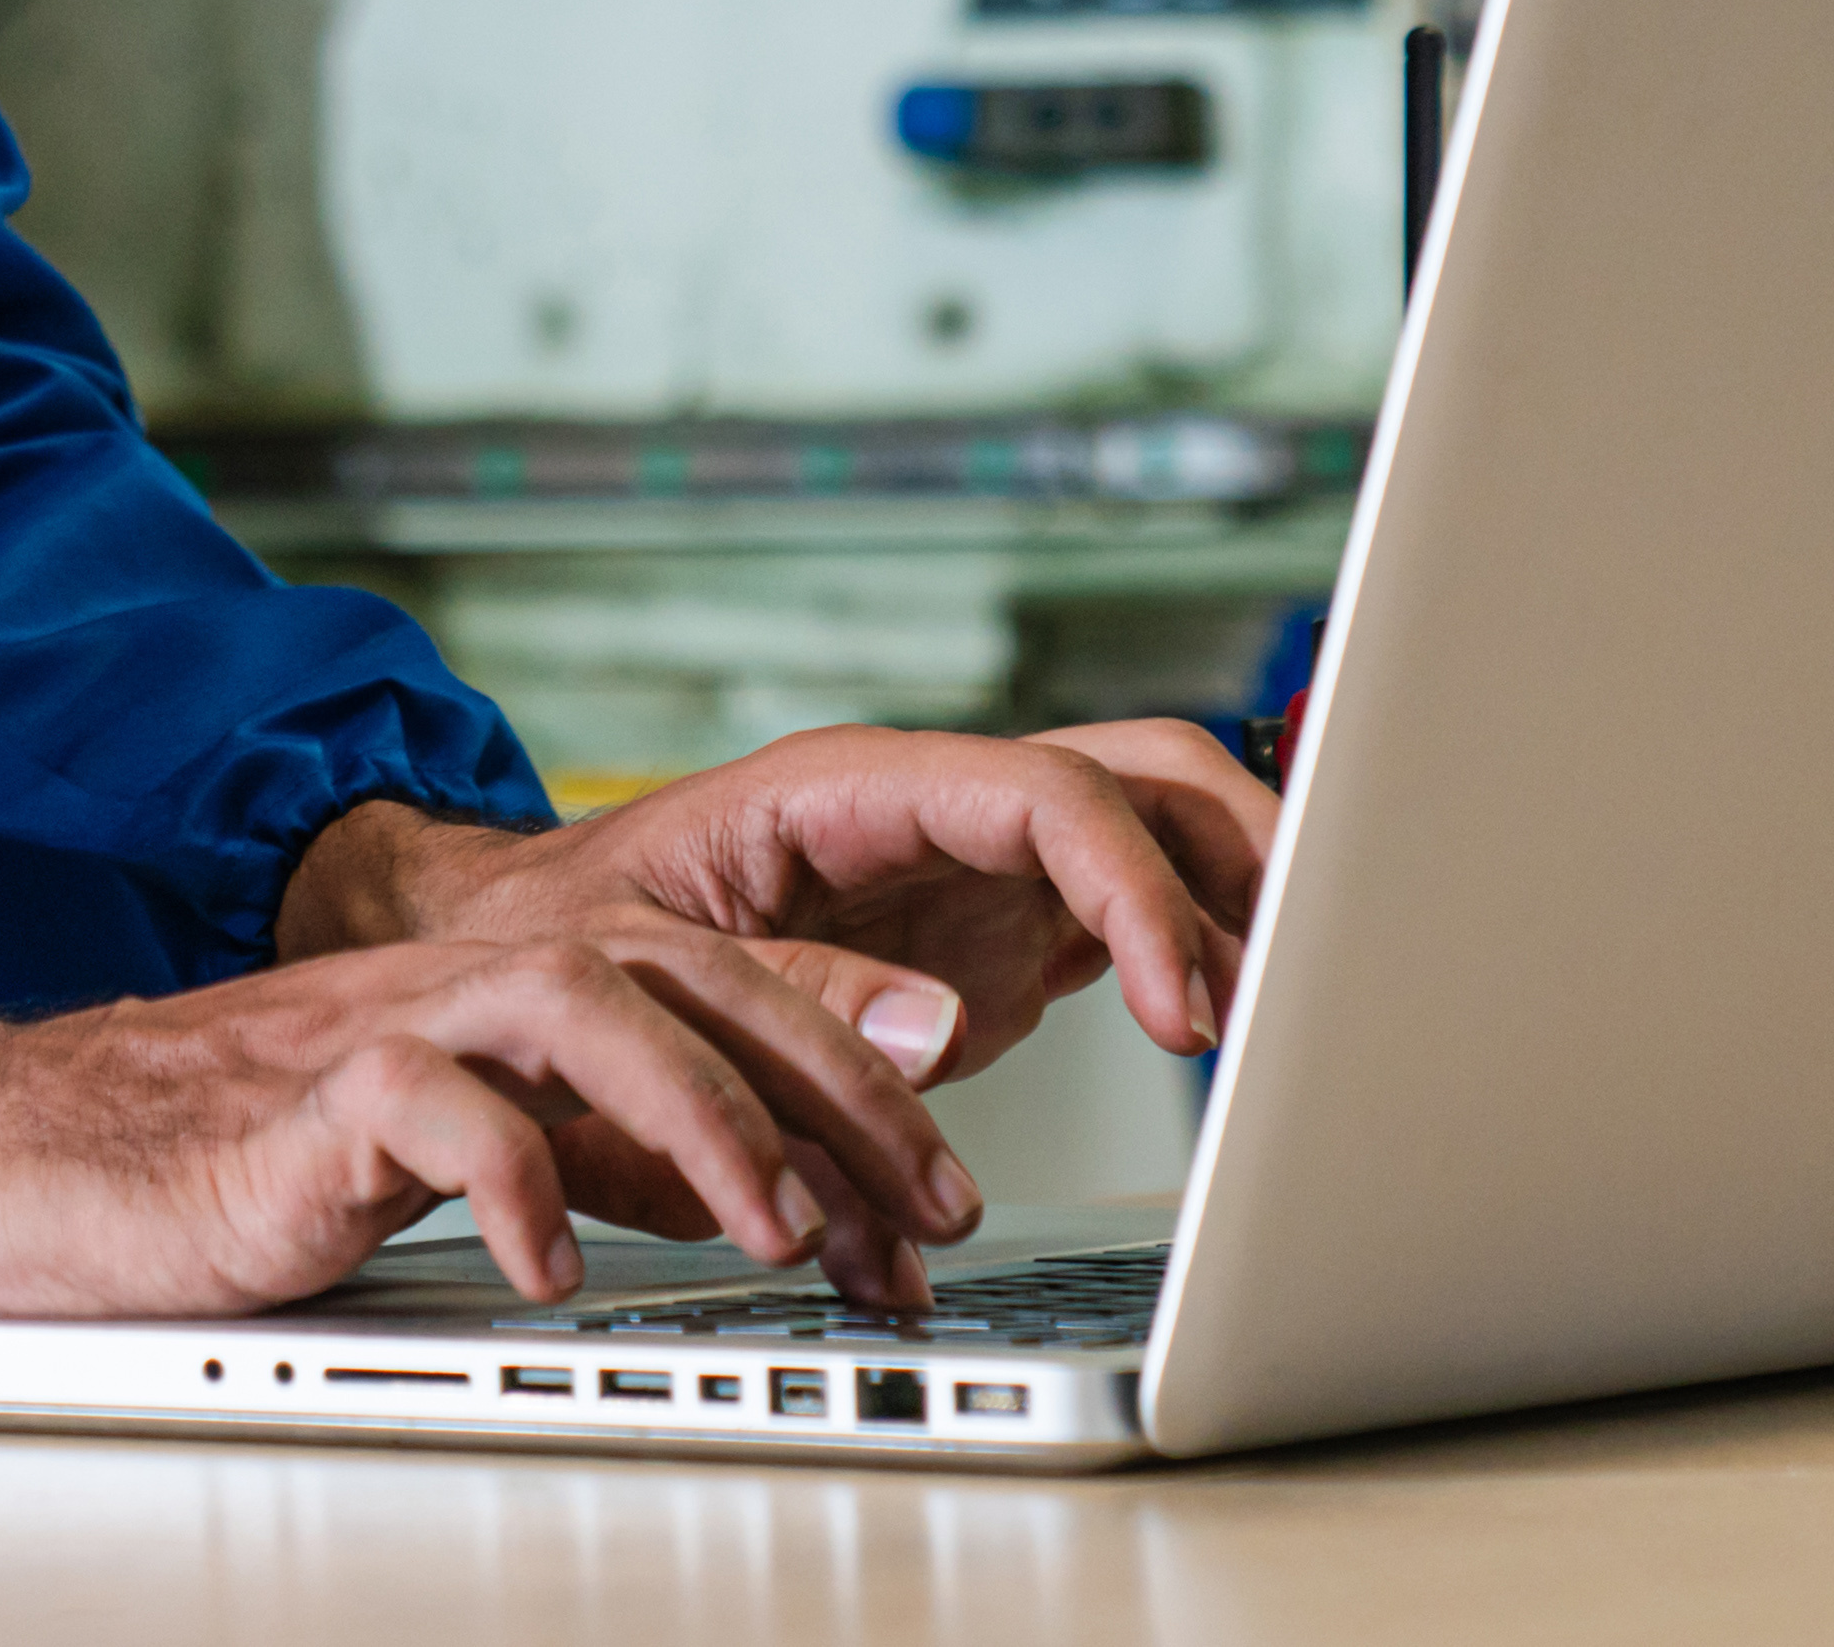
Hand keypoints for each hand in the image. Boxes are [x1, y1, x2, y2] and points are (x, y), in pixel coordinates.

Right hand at [0, 936, 992, 1321]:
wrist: (39, 1148)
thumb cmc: (253, 1153)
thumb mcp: (471, 1144)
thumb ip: (613, 1141)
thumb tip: (785, 1185)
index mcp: (517, 978)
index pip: (725, 982)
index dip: (855, 1061)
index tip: (951, 1171)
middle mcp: (468, 978)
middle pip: (688, 976)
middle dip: (828, 1086)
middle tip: (922, 1208)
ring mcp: (388, 1029)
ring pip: (581, 1010)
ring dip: (698, 1118)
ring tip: (771, 1230)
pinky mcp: (301, 1101)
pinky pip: (426, 1114)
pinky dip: (510, 1184)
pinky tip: (558, 1264)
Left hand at [291, 721, 1279, 1103]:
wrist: (519, 954)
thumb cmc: (557, 938)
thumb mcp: (635, 963)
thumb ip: (781, 989)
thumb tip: (932, 1029)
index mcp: (851, 788)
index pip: (1045, 793)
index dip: (1136, 886)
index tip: (1187, 1007)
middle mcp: (936, 812)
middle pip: (1141, 779)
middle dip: (1248, 856)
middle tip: (1314, 983)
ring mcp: (978, 873)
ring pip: (1157, 842)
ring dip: (1240, 914)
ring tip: (1301, 1025)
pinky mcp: (996, 943)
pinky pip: (1124, 935)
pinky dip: (1194, 980)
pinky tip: (1237, 1055)